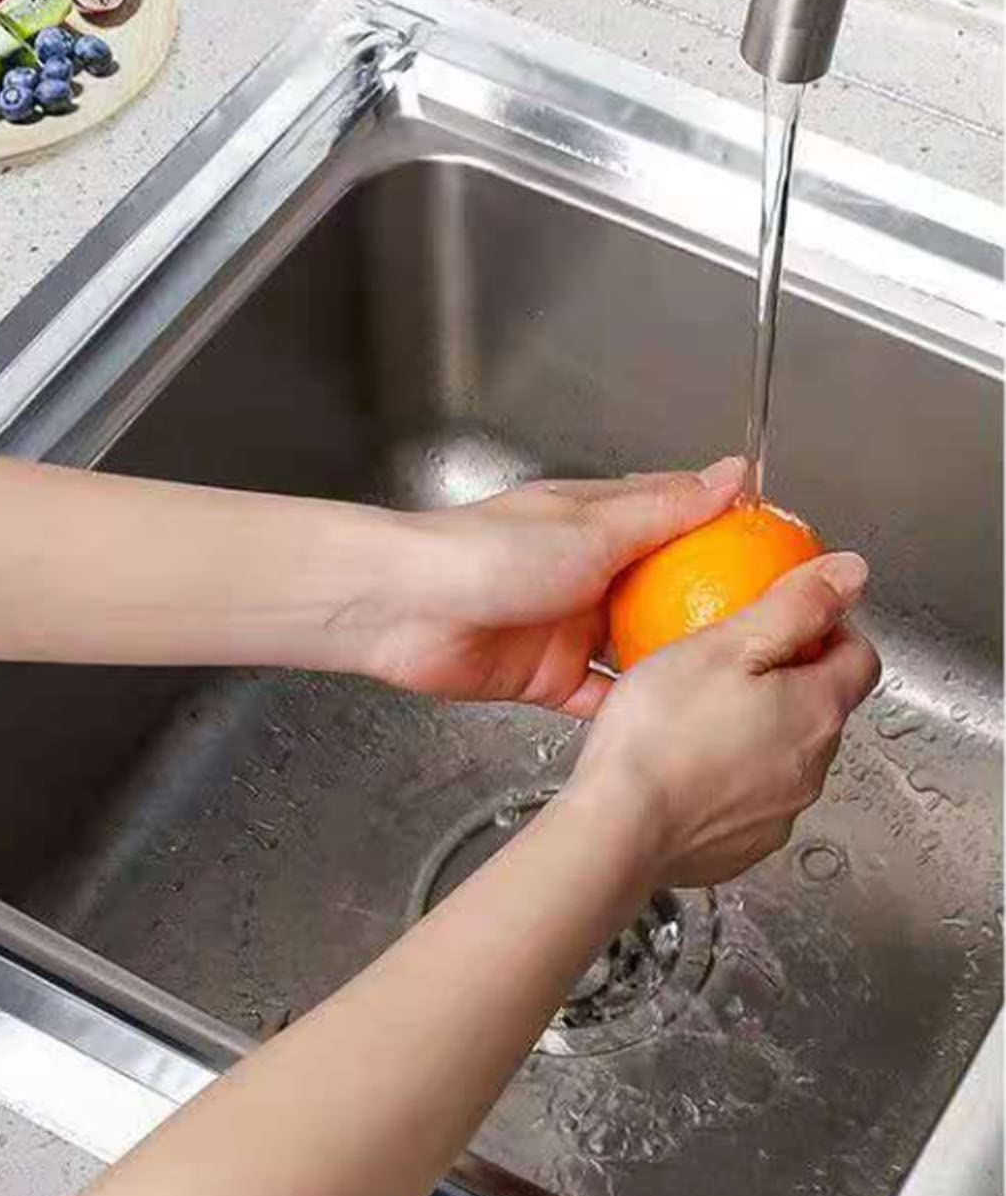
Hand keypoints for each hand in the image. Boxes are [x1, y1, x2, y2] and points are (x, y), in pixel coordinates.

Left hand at [352, 457, 744, 712]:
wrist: (403, 611)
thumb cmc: (486, 553)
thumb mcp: (592, 526)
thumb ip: (666, 510)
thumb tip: (735, 474)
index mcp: (599, 522)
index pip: (679, 518)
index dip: (731, 533)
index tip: (790, 559)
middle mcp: (588, 571)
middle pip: (665, 590)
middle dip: (714, 609)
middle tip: (782, 635)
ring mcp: (568, 627)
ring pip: (639, 647)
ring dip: (679, 662)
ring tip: (744, 683)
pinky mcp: (547, 677)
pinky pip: (603, 698)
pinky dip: (634, 707)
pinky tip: (678, 721)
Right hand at [562, 553, 880, 888]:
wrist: (620, 829)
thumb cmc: (662, 731)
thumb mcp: (725, 644)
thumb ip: (794, 605)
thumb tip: (852, 572)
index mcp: (817, 710)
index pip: (859, 657)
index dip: (829, 628)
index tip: (786, 617)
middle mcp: (813, 767)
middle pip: (821, 706)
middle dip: (788, 678)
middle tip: (726, 658)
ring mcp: (781, 812)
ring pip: (784, 754)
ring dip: (757, 729)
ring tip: (694, 709)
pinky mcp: (744, 845)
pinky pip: (748, 798)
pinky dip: (727, 775)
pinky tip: (680, 761)